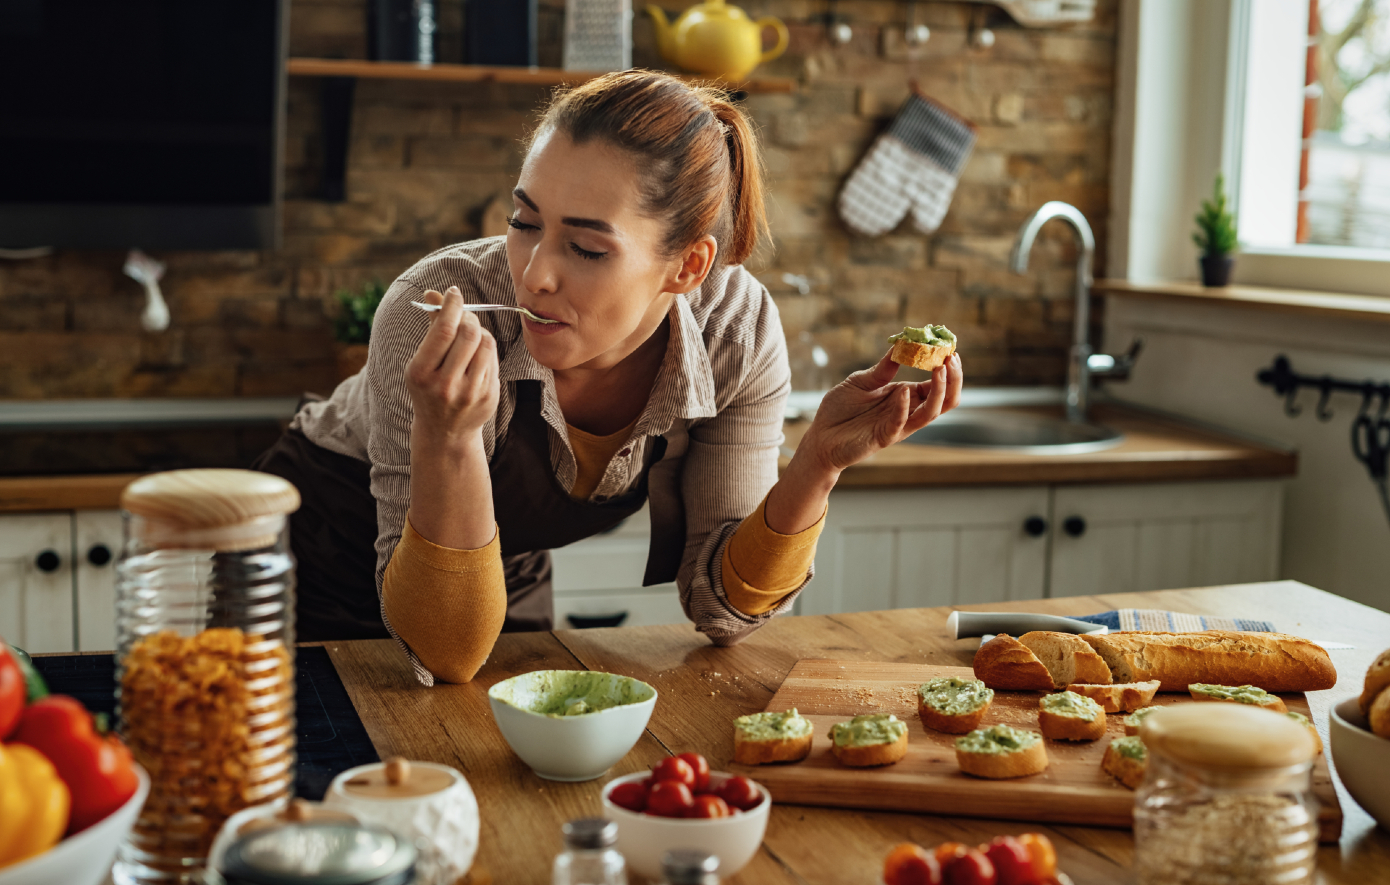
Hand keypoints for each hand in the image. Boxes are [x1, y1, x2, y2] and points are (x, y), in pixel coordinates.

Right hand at [406, 286, 499, 452]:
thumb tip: (434, 293)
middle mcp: (445, 385)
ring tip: (471, 336)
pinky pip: (493, 359)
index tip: (454, 292)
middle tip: (465, 315)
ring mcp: (469, 393)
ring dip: (480, 332)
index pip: (443, 330)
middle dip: (469, 317)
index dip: (452, 306)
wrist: (445, 432)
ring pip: (485, 344)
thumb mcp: (422, 362)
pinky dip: (486, 349)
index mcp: (421, 373)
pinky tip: (477, 355)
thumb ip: (431, 327)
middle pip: (468, 333)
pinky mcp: (488, 396)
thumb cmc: (430, 388)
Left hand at [801, 351, 962, 474]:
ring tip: (940, 369)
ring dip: (939, 391)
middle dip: (953, 379)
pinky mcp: (883, 437)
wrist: (820, 436)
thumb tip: (900, 346)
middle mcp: (907, 411)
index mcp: (905, 396)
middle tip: (951, 359)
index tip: (950, 349)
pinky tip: (904, 391)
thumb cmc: (840, 409)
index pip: (936, 384)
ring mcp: (898, 425)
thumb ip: (882, 369)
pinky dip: (904, 408)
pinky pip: (900, 424)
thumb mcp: (861, 381)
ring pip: (931, 413)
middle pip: (944, 400)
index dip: (946, 368)